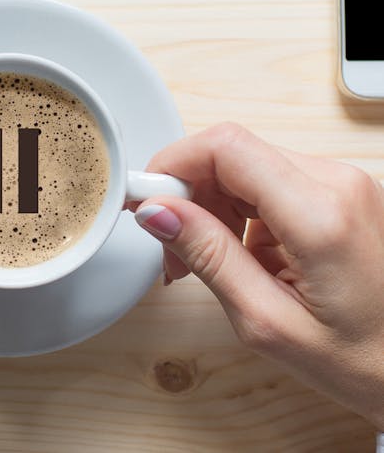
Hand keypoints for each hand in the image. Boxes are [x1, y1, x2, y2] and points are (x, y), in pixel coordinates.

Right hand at [132, 123, 383, 428]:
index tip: (145, 201)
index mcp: (321, 213)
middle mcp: (336, 183)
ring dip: (210, 207)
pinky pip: (267, 184)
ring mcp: (341, 185)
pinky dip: (238, 214)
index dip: (171, 165)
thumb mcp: (266, 320)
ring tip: (204, 262)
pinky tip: (237, 256)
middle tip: (172, 251)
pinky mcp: (338, 194)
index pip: (225, 147)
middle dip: (187, 195)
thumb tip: (157, 211)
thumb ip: (208, 255)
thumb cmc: (363, 359)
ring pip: (245, 168)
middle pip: (231, 154)